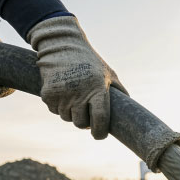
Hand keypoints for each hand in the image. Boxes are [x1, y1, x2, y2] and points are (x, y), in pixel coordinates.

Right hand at [27, 16, 127, 139]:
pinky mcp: (48, 93)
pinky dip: (58, 106)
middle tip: (86, 113)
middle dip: (84, 122)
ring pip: (67, 118)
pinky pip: (54, 110)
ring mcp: (62, 94)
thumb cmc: (89, 61)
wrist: (61, 44)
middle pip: (81, 123)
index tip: (99, 135)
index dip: (100, 132)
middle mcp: (79, 93)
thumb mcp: (108, 73)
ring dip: (71, 113)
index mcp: (97, 89)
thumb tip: (132, 111)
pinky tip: (63, 92)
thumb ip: (119, 91)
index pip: (99, 119)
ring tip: (74, 98)